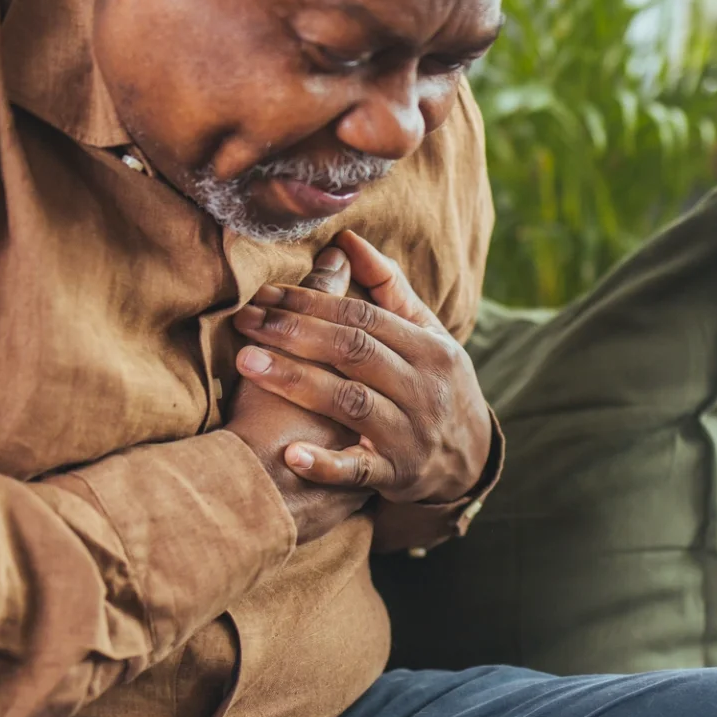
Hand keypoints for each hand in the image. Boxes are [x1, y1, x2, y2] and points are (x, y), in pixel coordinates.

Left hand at [233, 231, 491, 506]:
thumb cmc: (436, 386)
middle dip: (295, 332)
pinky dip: (325, 465)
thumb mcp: (427, 337)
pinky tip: (290, 455)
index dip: (312, 301)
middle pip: (353, 351)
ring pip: (350, 402)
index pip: (363, 316)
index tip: (265, 294)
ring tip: (247, 363)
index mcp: (429, 348)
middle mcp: (423, 388)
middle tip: (245, 320)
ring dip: (296, 381)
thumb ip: (389, 289)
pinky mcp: (397, 475)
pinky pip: (358, 471)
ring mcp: (410, 434)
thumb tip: (347, 240)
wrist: (470, 462)